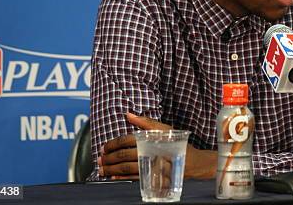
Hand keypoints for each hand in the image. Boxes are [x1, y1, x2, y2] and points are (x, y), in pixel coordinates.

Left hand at [99, 113, 216, 179]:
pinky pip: (134, 179)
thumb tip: (129, 114)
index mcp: (150, 138)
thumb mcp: (164, 129)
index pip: (126, 140)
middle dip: (109, 158)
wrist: (192, 163)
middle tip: (100, 160)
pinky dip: (122, 178)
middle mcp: (149, 152)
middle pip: (124, 155)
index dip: (113, 144)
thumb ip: (145, 122)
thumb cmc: (177, 144)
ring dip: (112, 169)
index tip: (104, 148)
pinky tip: (114, 178)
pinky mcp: (152, 177)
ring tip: (102, 169)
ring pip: (127, 168)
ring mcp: (150, 166)